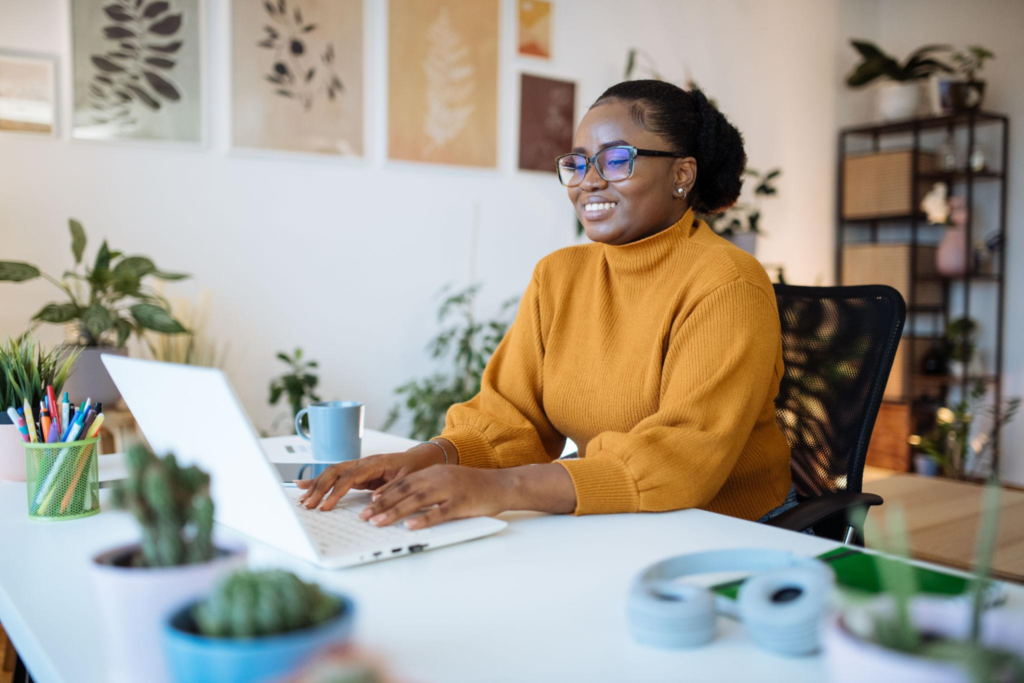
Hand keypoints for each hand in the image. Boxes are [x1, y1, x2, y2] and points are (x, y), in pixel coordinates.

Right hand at [295, 444, 444, 510]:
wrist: (419, 458)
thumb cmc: (414, 468)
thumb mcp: (408, 480)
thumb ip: (391, 489)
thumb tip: (373, 500)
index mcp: (375, 463)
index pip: (350, 477)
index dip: (336, 492)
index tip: (326, 506)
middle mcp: (362, 462)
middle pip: (335, 472)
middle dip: (319, 488)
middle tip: (308, 505)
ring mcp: (357, 466)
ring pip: (331, 473)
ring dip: (316, 486)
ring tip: (302, 499)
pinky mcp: (356, 473)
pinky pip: (335, 476)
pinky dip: (319, 481)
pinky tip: (303, 485)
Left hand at [359, 466, 510, 529]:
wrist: (503, 485)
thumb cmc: (475, 487)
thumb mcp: (448, 482)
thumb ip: (429, 490)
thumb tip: (406, 506)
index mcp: (433, 472)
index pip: (402, 482)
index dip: (384, 493)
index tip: (368, 504)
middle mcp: (439, 477)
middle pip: (404, 490)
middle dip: (382, 504)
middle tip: (364, 517)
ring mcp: (450, 489)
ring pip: (417, 500)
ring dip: (395, 512)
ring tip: (378, 522)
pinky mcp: (462, 502)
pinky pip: (440, 512)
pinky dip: (424, 519)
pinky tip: (411, 526)